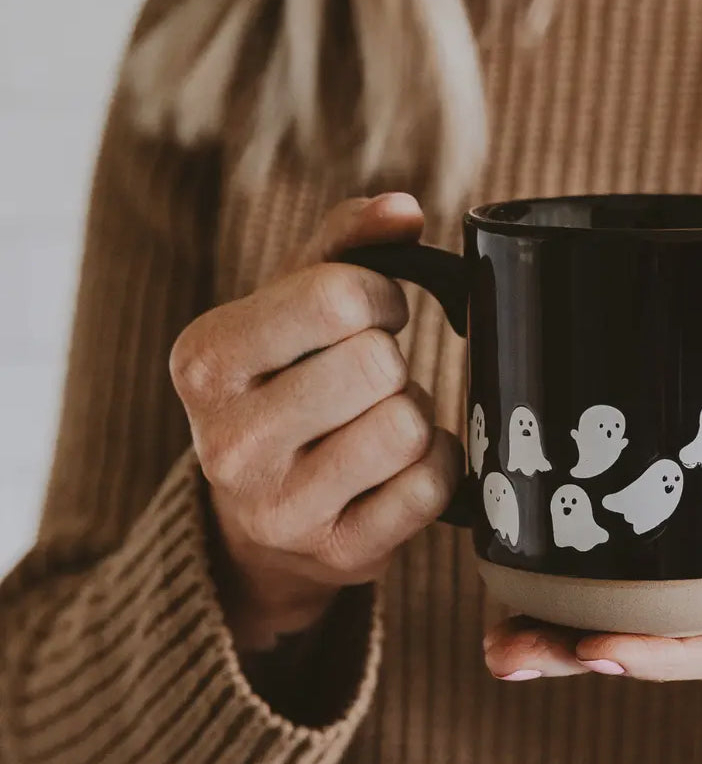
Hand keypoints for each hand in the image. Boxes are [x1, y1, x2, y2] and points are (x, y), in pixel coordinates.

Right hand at [170, 193, 463, 650]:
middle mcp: (228, 442)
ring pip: (408, 425)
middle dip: (391, 362)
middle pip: (379, 363)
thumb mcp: (288, 307)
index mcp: (206, 360)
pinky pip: (432, 485)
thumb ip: (343, 243)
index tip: (370, 312)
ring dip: (412, 414)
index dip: (378, 294)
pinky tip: (397, 469)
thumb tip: (402, 209)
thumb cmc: (285, 386)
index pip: (337, 296)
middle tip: (368, 379)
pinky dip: (434, 466)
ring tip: (375, 423)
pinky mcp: (340, 554)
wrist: (260, 517)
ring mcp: (282, 509)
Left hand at [483, 430, 701, 683]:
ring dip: (569, 639)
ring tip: (493, 637)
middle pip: (669, 653)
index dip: (663, 654)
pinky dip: (590, 601)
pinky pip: (651, 598)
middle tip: (504, 652)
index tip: (595, 649)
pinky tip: (531, 592)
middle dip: (586, 658)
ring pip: (648, 632)